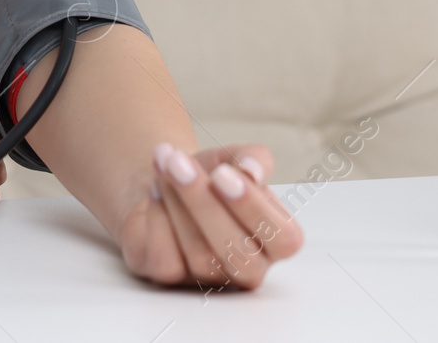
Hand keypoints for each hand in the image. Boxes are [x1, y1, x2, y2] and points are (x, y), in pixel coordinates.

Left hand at [115, 142, 303, 290]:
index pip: (283, 240)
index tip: (222, 173)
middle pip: (239, 254)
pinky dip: (158, 219)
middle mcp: (249, 268)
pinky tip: (155, 188)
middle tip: (179, 163)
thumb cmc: (209, 176)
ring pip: (201, 258)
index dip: (253, 209)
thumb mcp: (232, 158)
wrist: (167, 182)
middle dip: (204, 203)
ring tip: (166, 164)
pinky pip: (167, 261)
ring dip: (177, 204)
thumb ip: (252, 158)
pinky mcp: (171, 277)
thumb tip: (252, 171)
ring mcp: (210, 279)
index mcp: (277, 241)